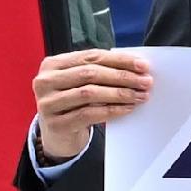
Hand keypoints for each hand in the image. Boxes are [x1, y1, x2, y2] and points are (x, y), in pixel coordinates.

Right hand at [30, 47, 153, 163]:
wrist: (58, 132)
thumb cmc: (74, 101)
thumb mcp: (82, 82)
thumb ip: (101, 70)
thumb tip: (138, 66)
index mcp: (53, 64)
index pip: (91, 57)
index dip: (119, 60)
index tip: (143, 65)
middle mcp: (45, 81)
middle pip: (90, 73)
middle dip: (122, 77)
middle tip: (146, 82)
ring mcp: (48, 103)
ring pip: (89, 93)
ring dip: (120, 94)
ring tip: (140, 95)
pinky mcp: (56, 124)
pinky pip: (89, 114)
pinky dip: (112, 110)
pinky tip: (127, 108)